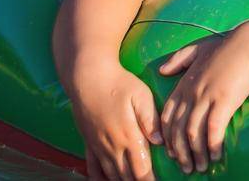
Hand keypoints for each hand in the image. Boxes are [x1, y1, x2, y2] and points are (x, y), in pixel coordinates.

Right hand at [67, 63, 161, 180]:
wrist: (87, 77)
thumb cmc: (119, 84)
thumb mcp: (141, 96)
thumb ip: (151, 120)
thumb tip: (161, 141)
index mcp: (129, 137)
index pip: (141, 170)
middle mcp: (112, 146)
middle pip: (127, 176)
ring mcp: (98, 146)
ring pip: (111, 174)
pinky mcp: (89, 142)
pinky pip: (92, 167)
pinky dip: (99, 177)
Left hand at [157, 33, 248, 173]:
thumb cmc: (229, 46)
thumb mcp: (199, 48)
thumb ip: (179, 59)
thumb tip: (162, 70)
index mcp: (184, 83)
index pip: (167, 115)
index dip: (167, 136)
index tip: (172, 151)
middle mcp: (191, 93)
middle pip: (177, 129)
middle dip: (180, 152)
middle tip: (185, 168)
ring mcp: (206, 97)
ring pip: (193, 133)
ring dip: (195, 153)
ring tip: (200, 168)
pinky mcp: (224, 101)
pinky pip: (213, 129)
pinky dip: (212, 145)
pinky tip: (215, 156)